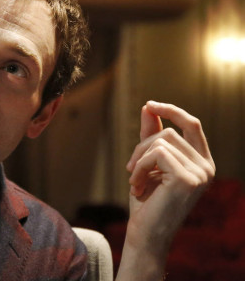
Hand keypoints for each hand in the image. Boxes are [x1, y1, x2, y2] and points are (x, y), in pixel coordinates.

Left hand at [116, 101, 214, 279]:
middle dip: (142, 147)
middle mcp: (207, 168)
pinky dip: (139, 167)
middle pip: (169, 133)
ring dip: (138, 159)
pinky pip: (155, 154)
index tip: (150, 105)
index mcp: (202, 162)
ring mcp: (201, 173)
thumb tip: (148, 107)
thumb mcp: (148, 163)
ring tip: (133, 180)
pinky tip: (136, 186)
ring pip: (161, 141)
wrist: (145, 233)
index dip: (172, 111)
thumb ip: (152, 136)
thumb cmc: (146, 201)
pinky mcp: (188, 179)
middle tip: (130, 168)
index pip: (192, 125)